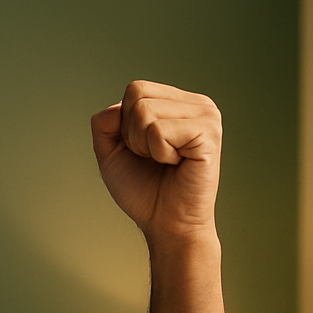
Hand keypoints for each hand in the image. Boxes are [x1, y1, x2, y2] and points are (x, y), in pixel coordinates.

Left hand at [91, 82, 220, 244]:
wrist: (165, 224)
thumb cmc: (143, 191)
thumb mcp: (111, 153)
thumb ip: (104, 124)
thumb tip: (117, 107)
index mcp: (178, 102)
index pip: (135, 88)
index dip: (125, 124)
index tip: (142, 150)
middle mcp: (197, 104)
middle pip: (138, 97)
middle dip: (133, 135)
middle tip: (154, 158)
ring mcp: (207, 116)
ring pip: (146, 112)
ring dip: (145, 146)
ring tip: (165, 161)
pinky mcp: (209, 134)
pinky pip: (160, 131)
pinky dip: (159, 153)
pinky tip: (177, 164)